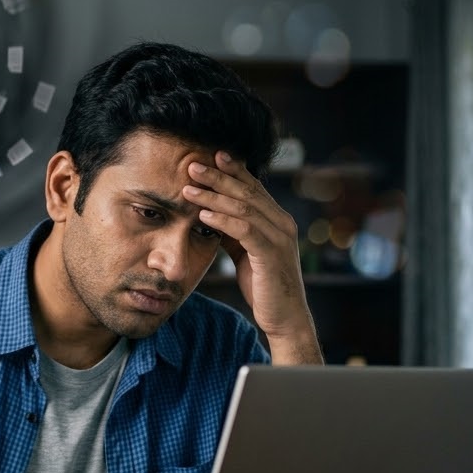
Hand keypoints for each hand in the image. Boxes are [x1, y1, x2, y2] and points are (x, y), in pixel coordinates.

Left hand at [181, 151, 313, 342]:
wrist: (284, 317)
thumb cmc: (264, 285)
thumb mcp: (245, 252)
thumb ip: (233, 232)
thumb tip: (210, 214)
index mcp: (277, 220)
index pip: (254, 187)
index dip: (234, 170)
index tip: (212, 156)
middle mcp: (282, 223)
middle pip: (247, 191)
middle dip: (218, 177)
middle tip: (193, 166)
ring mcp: (279, 237)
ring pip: (244, 207)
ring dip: (214, 196)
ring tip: (188, 190)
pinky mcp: (271, 253)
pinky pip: (245, 230)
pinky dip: (223, 220)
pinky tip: (204, 215)